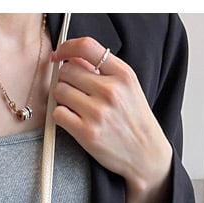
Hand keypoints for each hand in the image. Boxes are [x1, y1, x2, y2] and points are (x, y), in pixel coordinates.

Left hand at [50, 37, 171, 193]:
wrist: (146, 154)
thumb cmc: (134, 121)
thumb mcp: (128, 88)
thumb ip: (103, 71)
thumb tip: (72, 59)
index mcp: (123, 74)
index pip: (87, 47)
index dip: (67, 47)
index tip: (59, 54)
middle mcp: (111, 90)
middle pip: (67, 71)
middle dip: (65, 80)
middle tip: (73, 92)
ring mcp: (98, 112)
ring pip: (59, 91)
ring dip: (62, 98)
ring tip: (75, 107)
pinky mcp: (86, 133)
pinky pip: (58, 114)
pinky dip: (60, 116)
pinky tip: (72, 120)